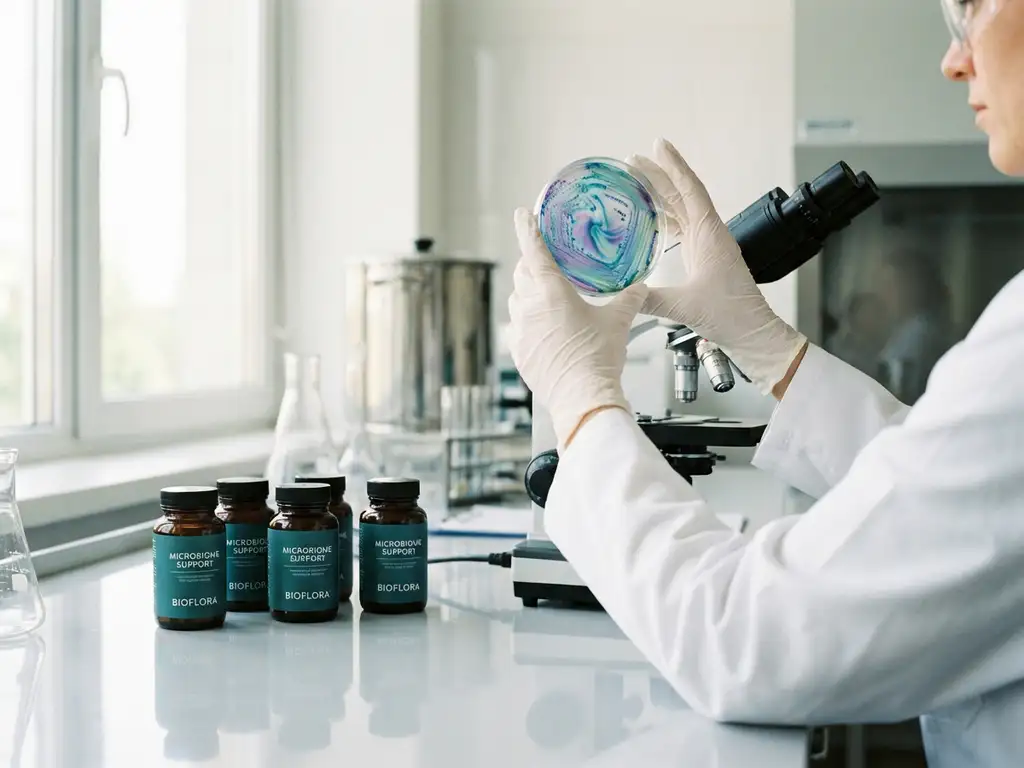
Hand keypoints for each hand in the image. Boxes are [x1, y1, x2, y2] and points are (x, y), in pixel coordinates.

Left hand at [508, 208, 647, 450]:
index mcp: (550, 291)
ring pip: (517, 300)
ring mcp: (520, 330)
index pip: (533, 249)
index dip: (527, 228)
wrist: (583, 398)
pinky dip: (527, 321)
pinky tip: (543, 329)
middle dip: (531, 263)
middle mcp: (529, 307)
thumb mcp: (619, 321)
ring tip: (547, 298)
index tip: (522, 215)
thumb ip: (629, 299)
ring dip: (528, 293)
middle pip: (522, 274)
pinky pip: (518, 327)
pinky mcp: (519, 351)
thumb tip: (640, 288)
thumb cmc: (598, 358)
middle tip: (545, 262)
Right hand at [627, 138, 806, 394]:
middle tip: (632, 161)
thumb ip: (649, 298)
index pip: (689, 189)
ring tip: (636, 184)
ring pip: (681, 211)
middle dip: (657, 176)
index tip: (658, 144)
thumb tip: (620, 293)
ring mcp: (708, 247)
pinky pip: (683, 230)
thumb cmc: (730, 316)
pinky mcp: (705, 260)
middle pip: (681, 195)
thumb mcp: (684, 306)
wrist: (752, 333)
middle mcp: (710, 235)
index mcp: (709, 235)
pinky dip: (665, 220)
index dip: (672, 165)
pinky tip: (651, 221)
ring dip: (660, 196)